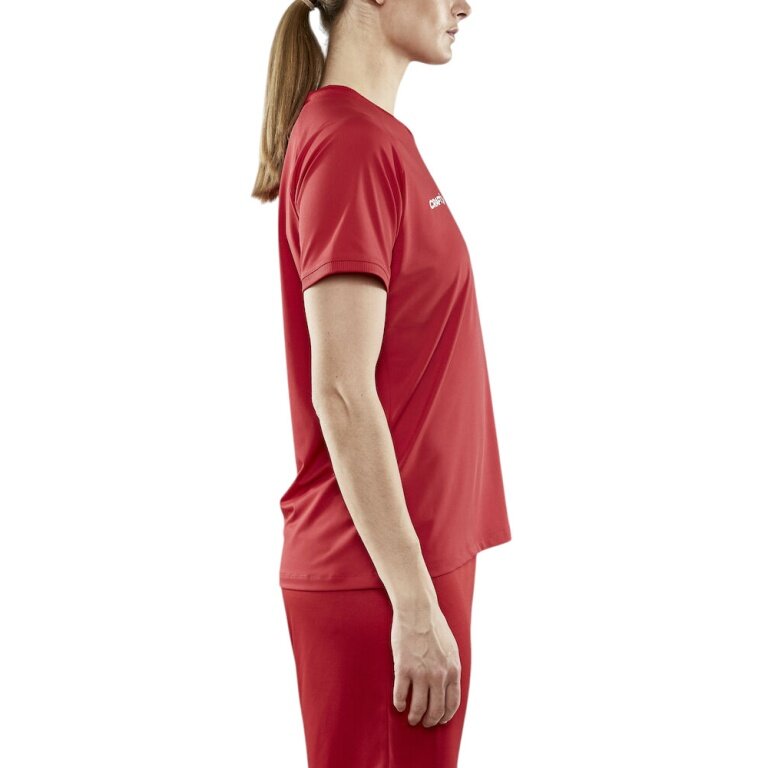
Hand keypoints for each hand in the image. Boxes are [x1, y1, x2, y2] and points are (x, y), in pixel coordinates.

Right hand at [390, 602, 461, 726]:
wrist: (417, 610)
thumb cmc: (434, 626)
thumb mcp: (451, 648)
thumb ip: (451, 667)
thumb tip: (449, 684)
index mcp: (453, 670)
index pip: (452, 703)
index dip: (445, 716)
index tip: (439, 720)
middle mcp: (439, 675)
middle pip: (436, 710)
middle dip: (430, 720)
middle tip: (424, 722)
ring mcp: (421, 673)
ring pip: (418, 707)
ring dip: (414, 717)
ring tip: (411, 718)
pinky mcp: (403, 668)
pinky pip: (401, 695)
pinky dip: (399, 703)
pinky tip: (399, 704)